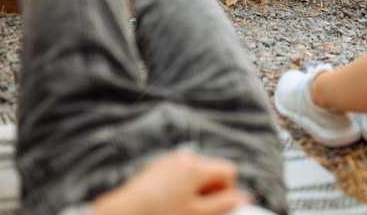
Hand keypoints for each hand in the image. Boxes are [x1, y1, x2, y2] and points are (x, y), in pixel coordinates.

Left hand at [92, 149, 250, 214]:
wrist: (120, 214)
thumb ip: (224, 205)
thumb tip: (245, 196)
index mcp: (196, 166)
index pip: (228, 171)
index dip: (227, 192)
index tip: (214, 209)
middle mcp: (183, 157)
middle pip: (211, 171)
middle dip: (209, 191)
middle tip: (195, 211)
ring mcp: (167, 161)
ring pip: (194, 174)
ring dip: (194, 191)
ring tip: (178, 209)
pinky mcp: (155, 168)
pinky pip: (177, 175)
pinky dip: (178, 188)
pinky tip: (166, 205)